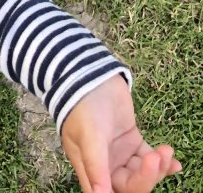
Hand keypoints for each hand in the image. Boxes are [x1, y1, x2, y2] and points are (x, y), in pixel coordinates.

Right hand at [62, 74, 180, 192]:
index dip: (126, 191)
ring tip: (165, 152)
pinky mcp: (132, 141)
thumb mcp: (88, 136)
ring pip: (142, 173)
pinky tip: (174, 162)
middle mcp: (105, 165)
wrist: (92, 75)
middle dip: (146, 177)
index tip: (139, 182)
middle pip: (130, 185)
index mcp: (89, 168)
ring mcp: (120, 153)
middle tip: (154, 159)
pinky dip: (162, 162)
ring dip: (157, 168)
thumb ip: (95, 166)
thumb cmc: (83, 106)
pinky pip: (149, 158)